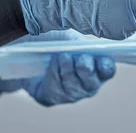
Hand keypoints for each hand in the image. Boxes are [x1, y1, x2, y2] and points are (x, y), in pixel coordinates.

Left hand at [0, 31, 115, 106]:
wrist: (29, 51)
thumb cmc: (55, 43)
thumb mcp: (69, 37)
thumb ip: (79, 42)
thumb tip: (82, 45)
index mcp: (96, 67)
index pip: (107, 70)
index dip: (106, 67)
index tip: (100, 60)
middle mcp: (86, 84)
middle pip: (91, 82)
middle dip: (86, 70)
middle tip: (80, 59)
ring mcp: (70, 93)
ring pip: (73, 87)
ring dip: (68, 71)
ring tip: (62, 57)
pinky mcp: (53, 98)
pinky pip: (56, 90)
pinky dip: (54, 76)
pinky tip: (51, 66)